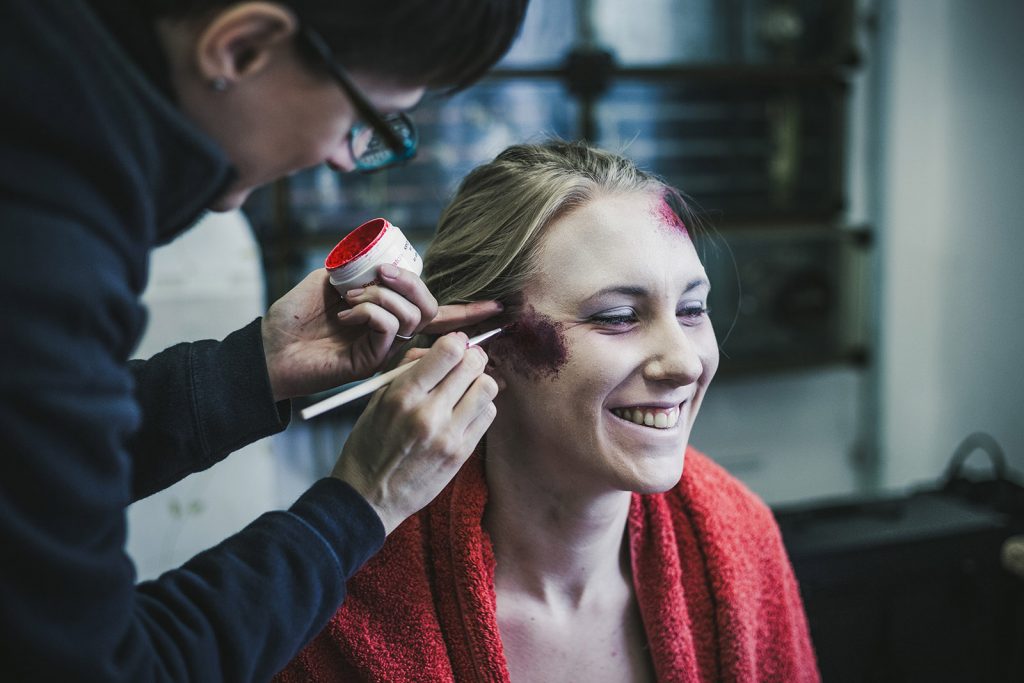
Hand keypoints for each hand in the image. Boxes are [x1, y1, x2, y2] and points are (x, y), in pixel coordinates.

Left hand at [261, 265, 501, 400]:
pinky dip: (373, 311)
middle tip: (382, 275)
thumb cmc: (295, 316)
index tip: (497, 305)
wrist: (268, 347)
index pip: (436, 313)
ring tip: (351, 299)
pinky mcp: (371, 363)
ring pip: (413, 318)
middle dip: (412, 285)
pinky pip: (391, 329)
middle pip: (431, 310)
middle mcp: (391, 335)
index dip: (468, 310)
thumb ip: (362, 268)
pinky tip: (348, 313)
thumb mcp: (331, 279)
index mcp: (387, 315)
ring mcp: (383, 351)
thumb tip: (386, 263)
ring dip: (384, 296)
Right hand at [331, 333, 497, 533]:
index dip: (457, 343)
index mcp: (402, 395)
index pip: (448, 352)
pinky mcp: (461, 454)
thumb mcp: (376, 399)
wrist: (369, 497)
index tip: (456, 346)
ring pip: (487, 388)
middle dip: (473, 358)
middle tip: (467, 362)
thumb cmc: (369, 445)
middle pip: (472, 366)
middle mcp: (428, 413)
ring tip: (467, 388)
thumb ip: (408, 369)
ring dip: (480, 381)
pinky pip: (488, 415)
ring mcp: (448, 435)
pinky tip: (466, 410)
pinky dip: (481, 406)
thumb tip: (445, 347)